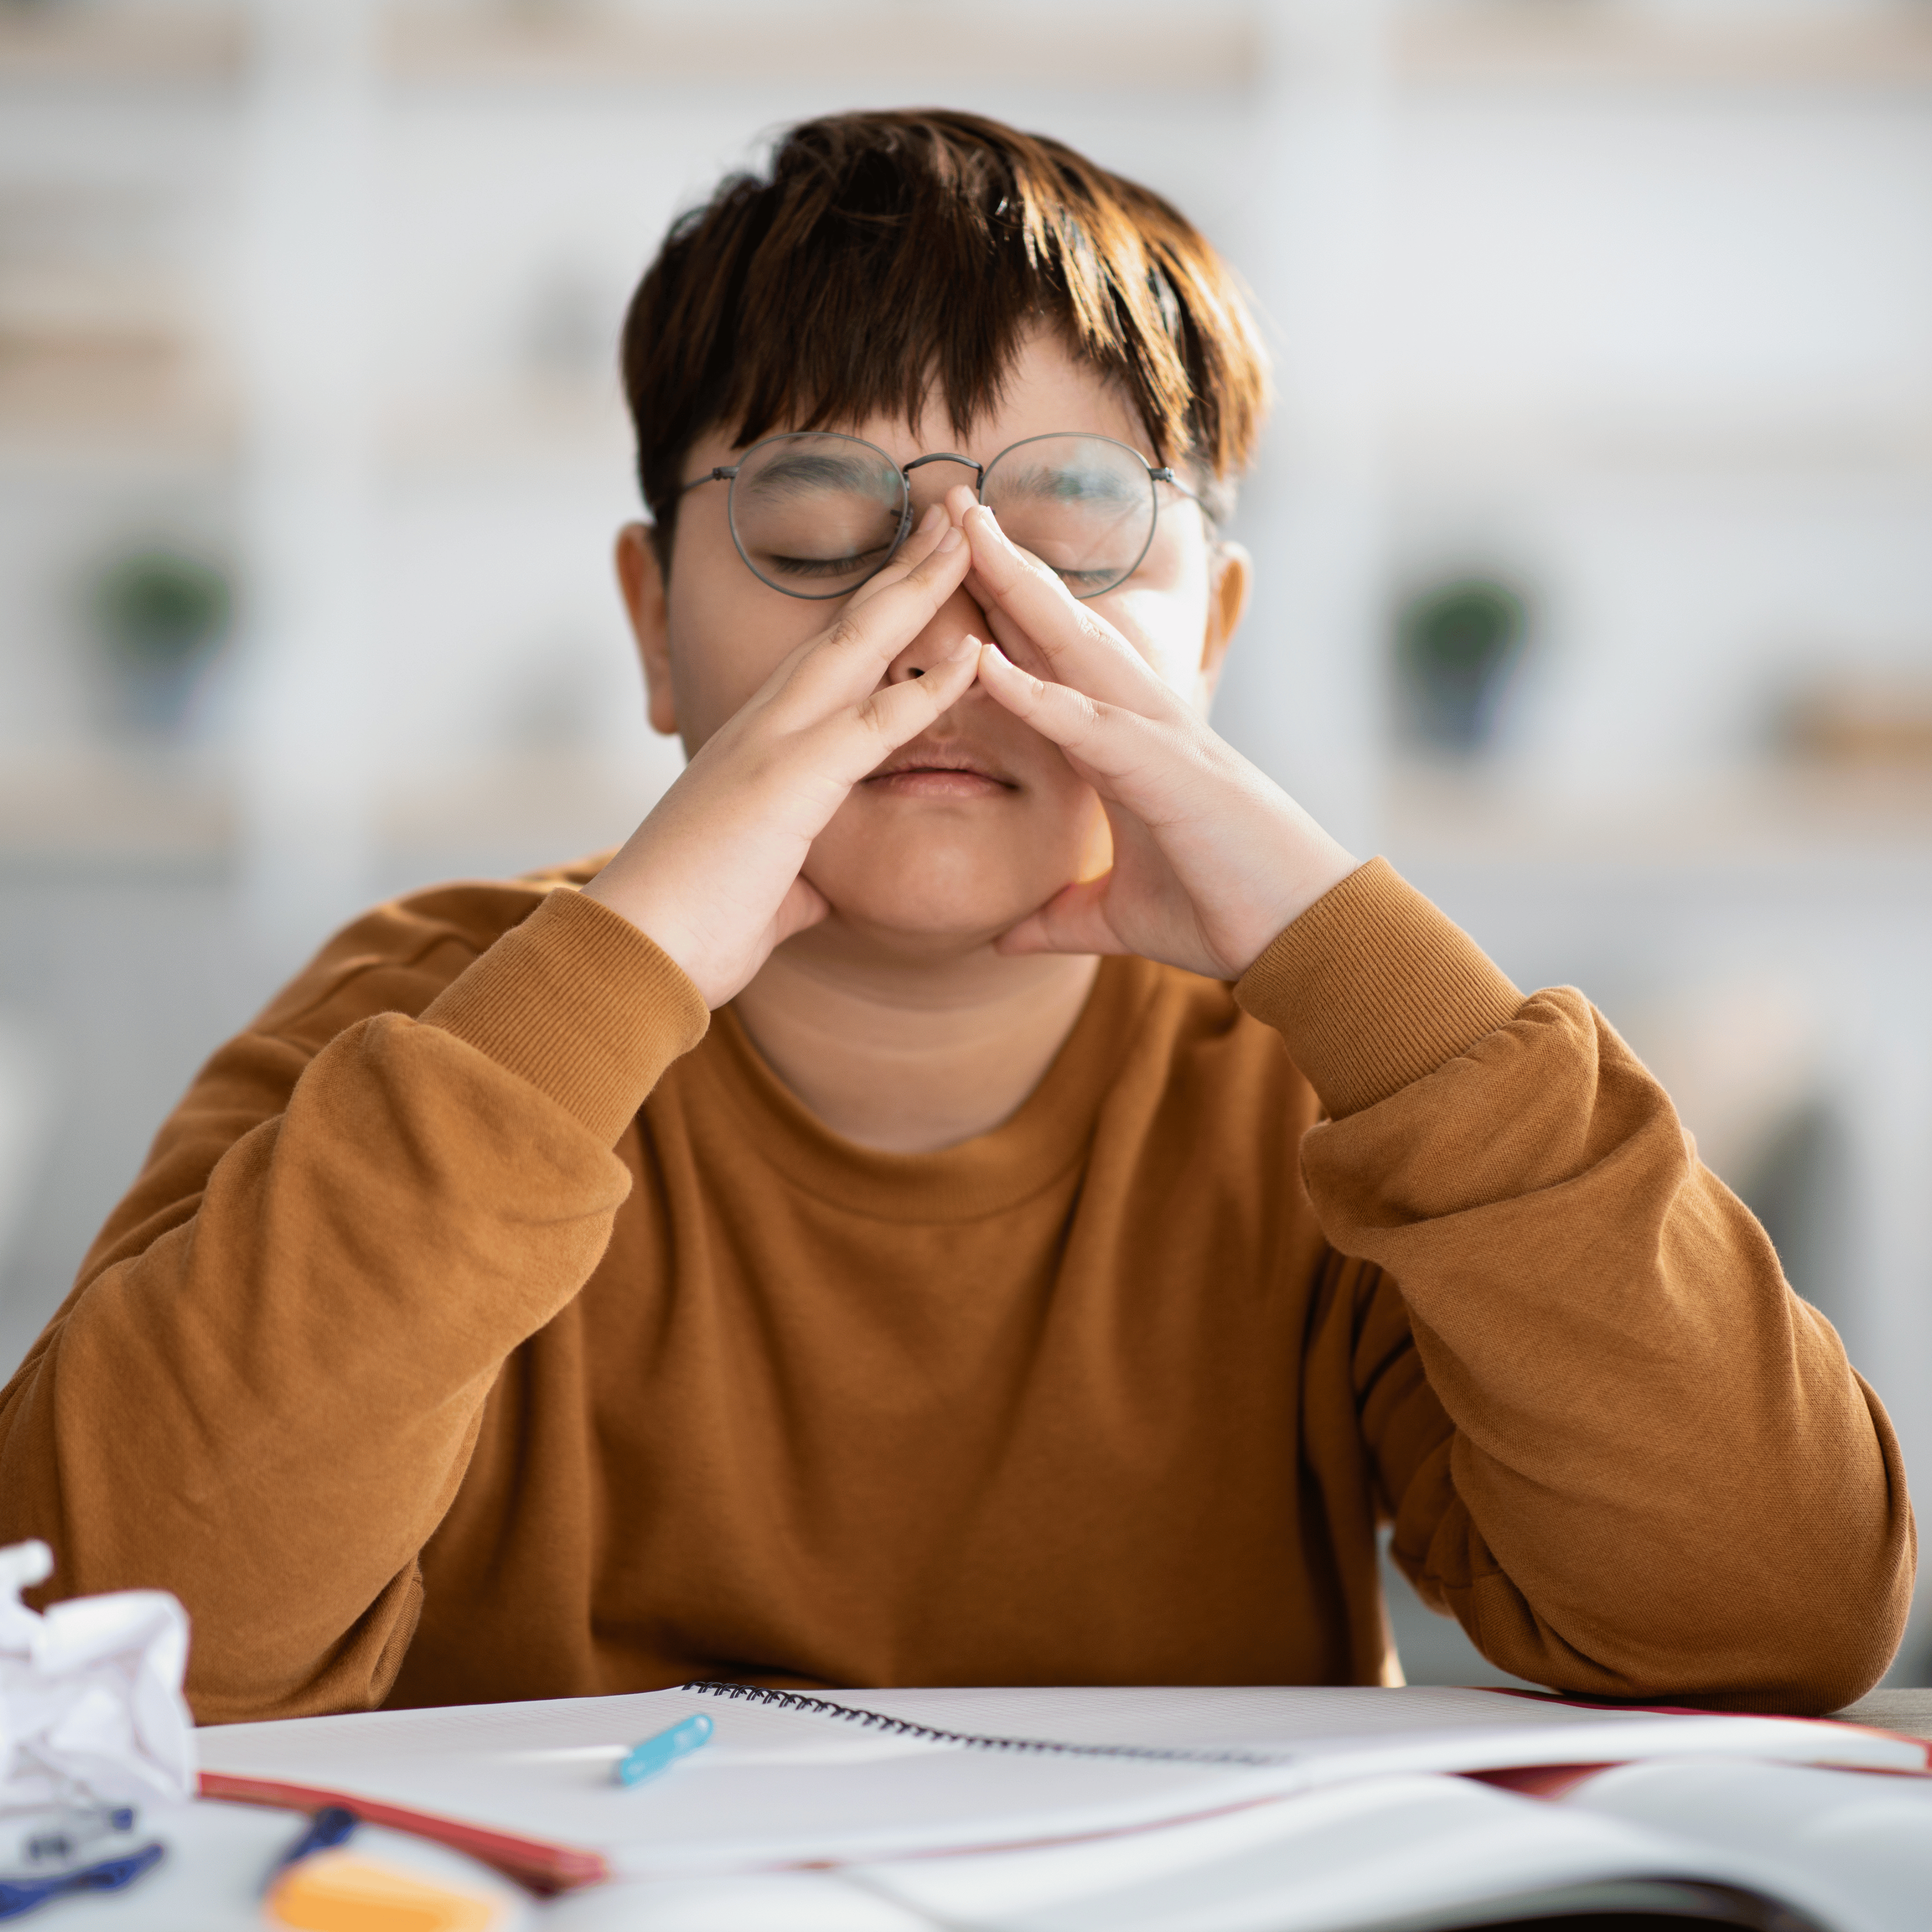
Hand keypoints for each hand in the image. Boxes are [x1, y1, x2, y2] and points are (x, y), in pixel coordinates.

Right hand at [585, 512, 979, 1006]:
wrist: (631, 956)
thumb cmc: (693, 928)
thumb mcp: (763, 889)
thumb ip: (796, 870)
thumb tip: (815, 883)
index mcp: (760, 744)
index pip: (834, 659)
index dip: (883, 607)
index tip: (927, 563)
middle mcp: (763, 726)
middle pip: (849, 626)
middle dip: (906, 565)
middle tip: (957, 508)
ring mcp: (771, 745)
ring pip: (859, 647)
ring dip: (918, 589)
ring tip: (970, 536)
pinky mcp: (785, 783)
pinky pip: (871, 725)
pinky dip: (925, 689)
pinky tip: (973, 656)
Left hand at [960, 501, 1356, 979]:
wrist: (1306, 939)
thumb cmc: (1226, 914)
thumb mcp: (1119, 917)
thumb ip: (1061, 916)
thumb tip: (1006, 936)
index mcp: (1127, 746)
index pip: (1056, 663)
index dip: (1006, 612)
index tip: (956, 564)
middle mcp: (1143, 723)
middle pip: (1063, 628)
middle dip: (1008, 566)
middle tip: (955, 503)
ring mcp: (1159, 739)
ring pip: (1077, 649)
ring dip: (1019, 593)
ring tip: (967, 536)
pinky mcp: (1167, 774)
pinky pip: (1089, 726)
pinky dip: (1037, 694)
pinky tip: (985, 663)